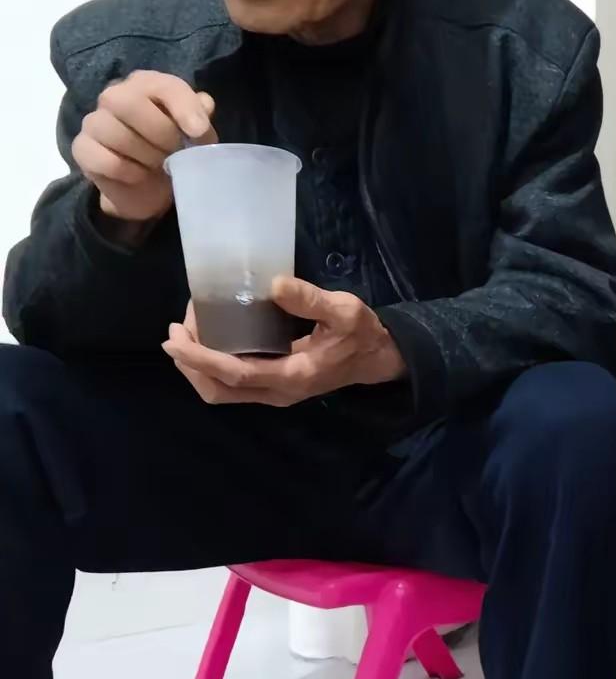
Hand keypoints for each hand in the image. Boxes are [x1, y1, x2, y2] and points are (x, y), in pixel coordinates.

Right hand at [72, 70, 215, 228]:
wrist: (149, 185)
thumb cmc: (173, 150)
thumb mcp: (194, 133)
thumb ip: (200, 116)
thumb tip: (204, 104)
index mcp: (146, 84)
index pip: (163, 85)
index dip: (183, 107)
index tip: (199, 133)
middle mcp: (115, 96)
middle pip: (129, 103)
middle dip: (160, 133)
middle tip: (174, 152)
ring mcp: (94, 122)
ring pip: (116, 133)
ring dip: (147, 156)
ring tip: (159, 165)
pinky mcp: (82, 149)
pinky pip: (106, 161)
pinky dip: (130, 173)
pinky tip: (138, 175)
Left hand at [162, 276, 406, 406]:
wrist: (378, 358)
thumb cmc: (361, 334)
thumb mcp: (344, 311)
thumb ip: (311, 299)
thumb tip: (274, 284)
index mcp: (292, 375)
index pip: (235, 374)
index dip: (201, 358)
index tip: (175, 339)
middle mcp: (278, 392)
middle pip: (219, 390)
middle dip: (190, 365)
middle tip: (174, 333)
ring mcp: (276, 393)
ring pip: (223, 392)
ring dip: (198, 369)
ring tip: (185, 337)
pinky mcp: (275, 387)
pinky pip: (233, 386)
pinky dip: (212, 368)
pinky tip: (208, 342)